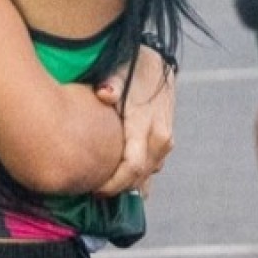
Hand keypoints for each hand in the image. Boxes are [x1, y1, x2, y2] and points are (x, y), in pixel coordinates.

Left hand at [93, 46, 175, 196]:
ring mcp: (165, 143)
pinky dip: (136, 178)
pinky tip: (119, 181)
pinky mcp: (165, 145)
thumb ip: (111, 84)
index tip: (93, 188)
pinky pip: (151, 169)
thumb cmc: (131, 70)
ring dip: (126, 184)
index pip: (132, 167)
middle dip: (116, 188)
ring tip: (102, 185)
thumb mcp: (119, 72)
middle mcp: (160, 139)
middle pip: (139, 177)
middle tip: (91, 191)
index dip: (113, 184)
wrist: (157, 66)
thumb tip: (104, 93)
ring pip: (146, 175)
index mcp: (147, 125)